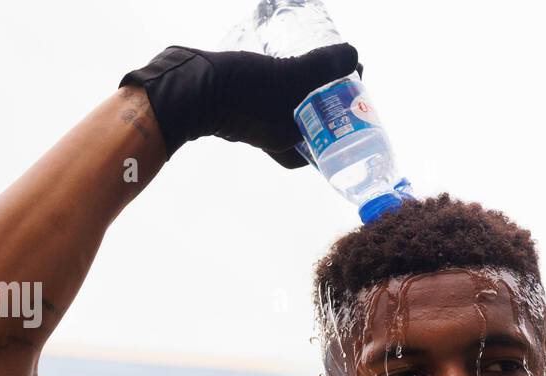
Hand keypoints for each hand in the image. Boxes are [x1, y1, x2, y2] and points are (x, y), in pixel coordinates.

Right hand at [119, 43, 358, 166]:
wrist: (189, 86)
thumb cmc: (242, 92)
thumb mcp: (292, 77)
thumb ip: (324, 68)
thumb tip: (355, 57)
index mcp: (291, 147)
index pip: (333, 140)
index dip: (349, 116)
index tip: (356, 89)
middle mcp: (278, 137)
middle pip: (317, 120)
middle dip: (332, 98)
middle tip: (343, 70)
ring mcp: (260, 120)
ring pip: (296, 104)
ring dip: (311, 85)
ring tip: (324, 62)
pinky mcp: (245, 102)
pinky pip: (276, 92)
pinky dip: (288, 79)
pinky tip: (294, 59)